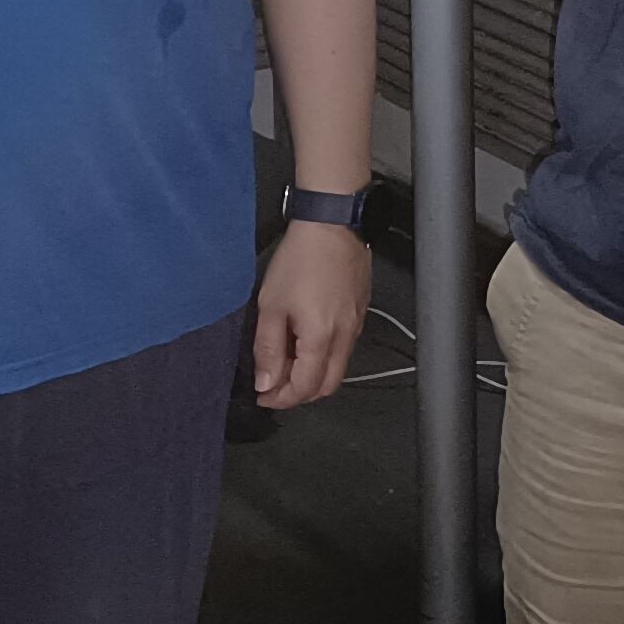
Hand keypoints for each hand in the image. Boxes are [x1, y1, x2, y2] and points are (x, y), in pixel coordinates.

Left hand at [253, 219, 368, 410]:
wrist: (332, 224)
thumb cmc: (300, 259)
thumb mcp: (271, 305)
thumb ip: (268, 349)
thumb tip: (266, 383)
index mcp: (321, 338)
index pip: (305, 387)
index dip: (282, 398)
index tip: (263, 396)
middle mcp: (345, 337)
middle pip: (328, 386)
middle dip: (300, 394)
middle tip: (275, 386)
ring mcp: (356, 325)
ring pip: (338, 368)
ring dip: (314, 375)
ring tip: (287, 362)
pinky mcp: (360, 312)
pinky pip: (345, 347)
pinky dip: (326, 356)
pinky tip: (306, 341)